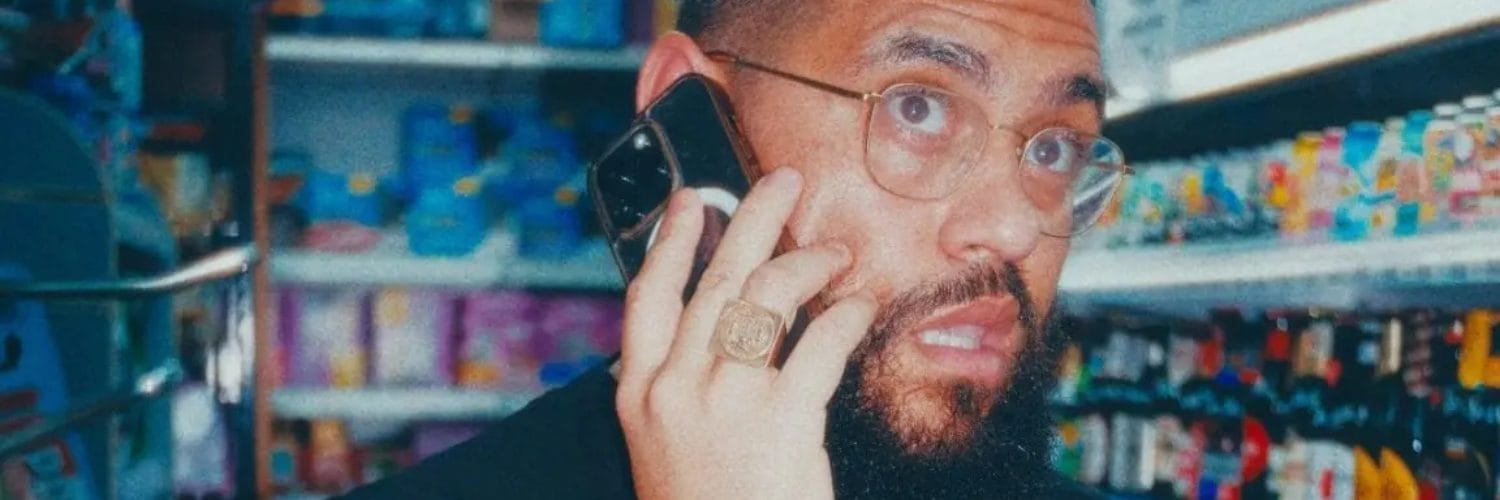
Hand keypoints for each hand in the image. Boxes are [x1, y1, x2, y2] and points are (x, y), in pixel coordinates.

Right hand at [615, 167, 878, 499]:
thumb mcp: (667, 451)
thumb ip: (680, 392)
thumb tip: (719, 329)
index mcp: (640, 396)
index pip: (646, 296)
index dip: (668, 240)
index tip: (689, 200)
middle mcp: (675, 387)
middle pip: (715, 277)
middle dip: (753, 217)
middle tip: (784, 182)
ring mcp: (726, 399)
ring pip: (769, 295)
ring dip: (810, 262)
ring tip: (837, 253)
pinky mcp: (782, 417)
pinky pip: (822, 341)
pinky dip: (847, 315)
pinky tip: (861, 307)